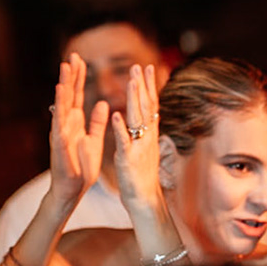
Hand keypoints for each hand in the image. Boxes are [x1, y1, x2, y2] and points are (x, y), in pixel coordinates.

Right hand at [48, 53, 107, 207]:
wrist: (71, 189)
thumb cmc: (80, 166)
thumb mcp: (94, 140)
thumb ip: (98, 121)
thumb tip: (103, 102)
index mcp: (75, 122)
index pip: (76, 95)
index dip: (78, 78)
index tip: (80, 59)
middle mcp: (65, 124)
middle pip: (68, 96)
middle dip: (70, 77)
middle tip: (72, 57)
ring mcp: (60, 134)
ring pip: (61, 108)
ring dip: (63, 90)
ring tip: (64, 73)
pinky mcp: (60, 146)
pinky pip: (60, 127)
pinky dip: (60, 114)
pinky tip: (60, 103)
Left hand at [110, 63, 164, 212]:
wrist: (145, 199)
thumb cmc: (142, 173)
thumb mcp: (145, 147)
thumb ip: (145, 130)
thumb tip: (149, 114)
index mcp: (148, 134)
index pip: (150, 105)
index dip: (149, 86)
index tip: (149, 67)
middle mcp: (146, 137)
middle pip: (146, 107)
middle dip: (143, 86)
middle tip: (140, 66)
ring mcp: (138, 146)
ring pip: (137, 119)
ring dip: (134, 99)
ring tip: (132, 81)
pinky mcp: (128, 158)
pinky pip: (124, 141)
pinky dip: (121, 128)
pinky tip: (116, 115)